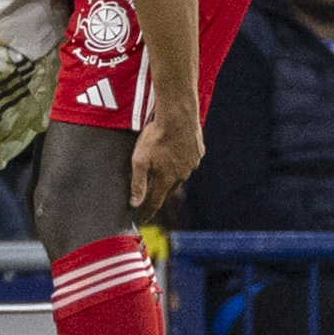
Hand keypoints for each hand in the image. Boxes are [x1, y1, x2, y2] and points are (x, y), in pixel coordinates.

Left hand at [129, 96, 201, 214]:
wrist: (178, 115)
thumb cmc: (156, 136)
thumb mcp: (140, 160)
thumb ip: (138, 183)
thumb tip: (135, 203)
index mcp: (166, 180)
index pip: (155, 202)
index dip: (148, 211)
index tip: (143, 218)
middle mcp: (181, 175)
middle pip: (168, 188)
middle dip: (160, 190)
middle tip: (152, 187)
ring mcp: (192, 163)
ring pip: (180, 174)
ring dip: (172, 172)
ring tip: (164, 163)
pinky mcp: (198, 151)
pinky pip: (189, 160)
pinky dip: (181, 158)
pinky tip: (175, 149)